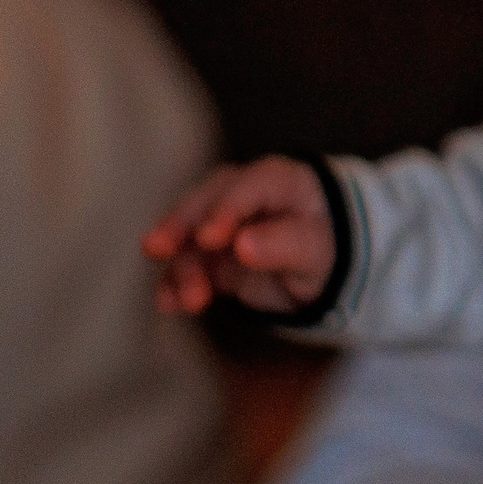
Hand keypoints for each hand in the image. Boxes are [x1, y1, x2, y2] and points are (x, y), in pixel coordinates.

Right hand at [141, 155, 334, 315]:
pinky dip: (175, 283)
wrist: (321, 266)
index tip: (209, 239)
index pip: (247, 187)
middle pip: (203, 203)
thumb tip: (243, 245)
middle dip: (180, 227)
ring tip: (189, 301)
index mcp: (276, 180)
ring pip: (190, 239)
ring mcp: (220, 224)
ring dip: (181, 267)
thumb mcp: (317, 248)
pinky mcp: (209, 255)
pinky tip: (168, 303)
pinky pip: (188, 266)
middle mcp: (240, 195)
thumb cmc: (325, 244)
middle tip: (156, 250)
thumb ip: (284, 244)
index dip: (225, 209)